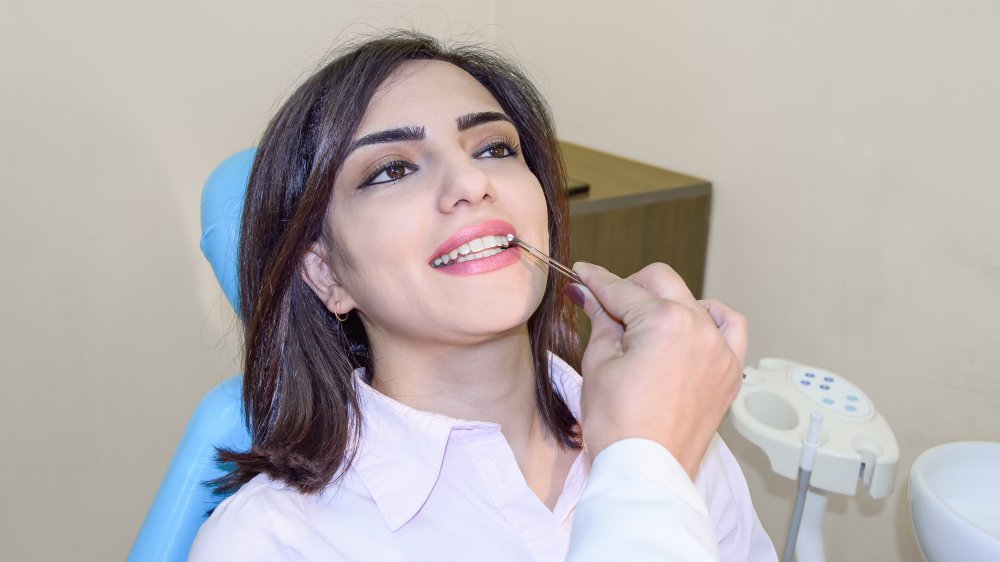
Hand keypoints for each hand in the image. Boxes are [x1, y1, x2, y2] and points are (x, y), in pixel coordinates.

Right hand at [570, 262, 746, 477]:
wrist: (644, 469)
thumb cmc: (619, 425)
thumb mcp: (599, 363)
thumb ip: (601, 320)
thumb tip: (590, 295)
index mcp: (665, 321)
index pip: (622, 290)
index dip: (596, 280)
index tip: (583, 274)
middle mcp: (699, 327)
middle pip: (661, 283)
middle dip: (631, 287)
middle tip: (607, 302)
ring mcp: (720, 349)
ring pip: (696, 301)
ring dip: (670, 302)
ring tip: (648, 321)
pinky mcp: (730, 372)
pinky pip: (731, 330)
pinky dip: (712, 320)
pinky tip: (694, 326)